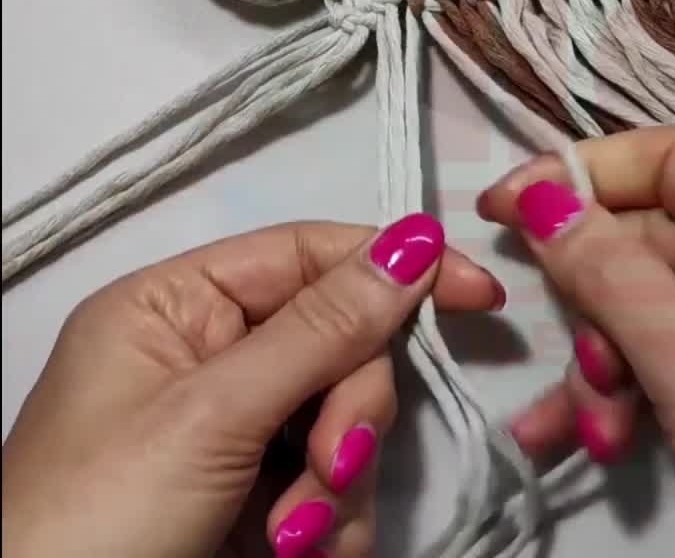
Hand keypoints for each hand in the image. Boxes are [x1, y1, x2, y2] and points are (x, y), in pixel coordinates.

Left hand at [1, 217, 503, 557]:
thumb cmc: (104, 516)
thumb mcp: (212, 415)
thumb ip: (321, 328)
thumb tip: (416, 241)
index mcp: (177, 309)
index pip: (309, 255)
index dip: (394, 267)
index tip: (479, 293)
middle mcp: (211, 360)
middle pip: (342, 347)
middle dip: (346, 414)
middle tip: (328, 464)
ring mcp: (238, 435)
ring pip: (347, 425)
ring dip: (337, 484)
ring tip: (288, 537)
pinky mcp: (259, 500)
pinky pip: (336, 487)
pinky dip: (331, 525)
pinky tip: (294, 554)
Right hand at [482, 127, 674, 557]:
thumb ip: (609, 273)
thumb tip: (540, 196)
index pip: (668, 159)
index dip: (583, 171)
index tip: (501, 207)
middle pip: (645, 244)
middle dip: (590, 305)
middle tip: (575, 359)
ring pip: (643, 316)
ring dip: (599, 368)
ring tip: (590, 430)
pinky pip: (663, 368)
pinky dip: (621, 400)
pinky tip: (583, 444)